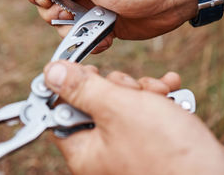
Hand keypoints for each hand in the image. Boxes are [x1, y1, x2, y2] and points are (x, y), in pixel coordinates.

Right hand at [25, 0, 197, 52]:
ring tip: (94, 29)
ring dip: (74, 32)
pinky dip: (91, 41)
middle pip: (48, 1)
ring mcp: (91, 3)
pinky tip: (106, 38)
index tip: (50, 2)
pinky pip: (85, 35)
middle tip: (73, 16)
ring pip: (65, 23)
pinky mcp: (103, 21)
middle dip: (56, 15)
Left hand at [43, 61, 223, 174]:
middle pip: (96, 101)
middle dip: (118, 86)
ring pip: (125, 102)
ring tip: (160, 94)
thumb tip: (52, 73)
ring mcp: (130, 144)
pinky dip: (158, 98)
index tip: (86, 70)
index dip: (71, 86)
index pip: (63, 109)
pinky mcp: (152, 139)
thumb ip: (82, 89)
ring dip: (142, 90)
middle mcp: (105, 150)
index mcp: (86, 149)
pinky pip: (146, 110)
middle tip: (131, 89)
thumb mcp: (117, 110)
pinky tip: (171, 90)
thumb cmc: (167, 153)